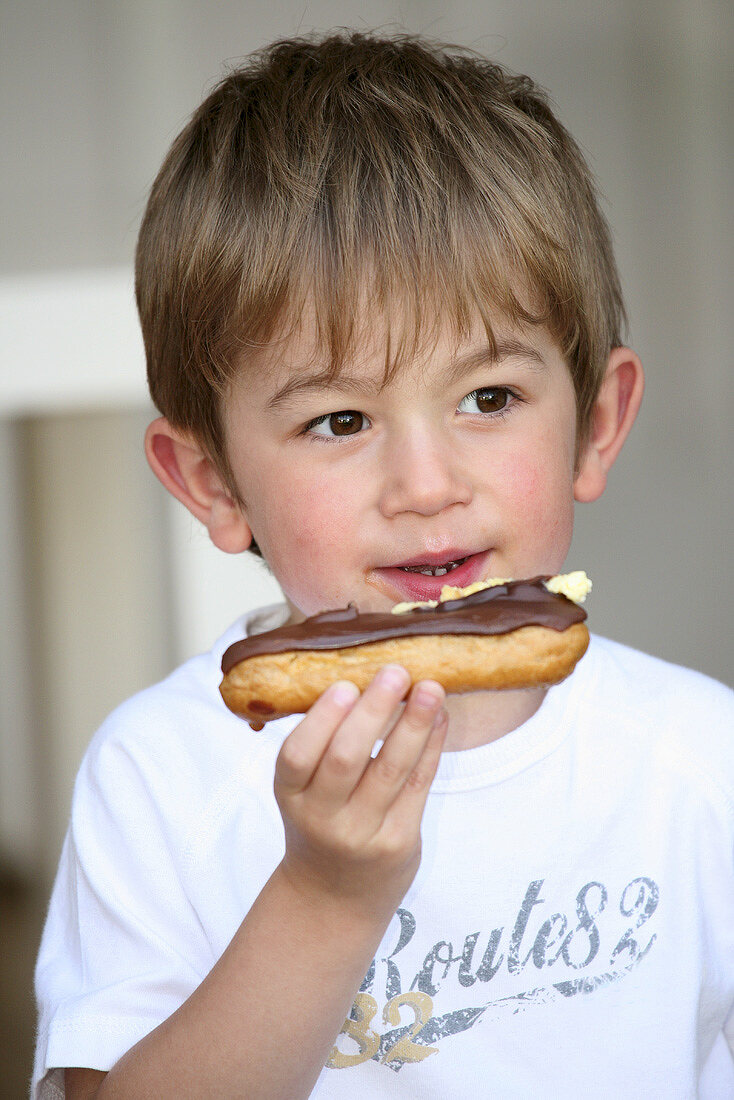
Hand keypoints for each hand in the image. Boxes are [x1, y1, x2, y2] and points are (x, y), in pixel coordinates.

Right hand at [274, 665, 447, 920]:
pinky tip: (440, 716)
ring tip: (431, 687)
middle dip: (374, 712)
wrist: (335, 895)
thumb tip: (362, 673)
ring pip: (391, 771)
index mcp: (291, 795)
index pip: (297, 756)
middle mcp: (322, 817)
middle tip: (395, 671)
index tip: (344, 685)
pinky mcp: (399, 842)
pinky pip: (419, 786)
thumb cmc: (321, 820)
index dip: (321, 721)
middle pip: (347, 760)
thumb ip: (323, 742)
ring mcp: (362, 833)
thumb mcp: (303, 789)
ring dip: (414, 724)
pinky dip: (431, 746)